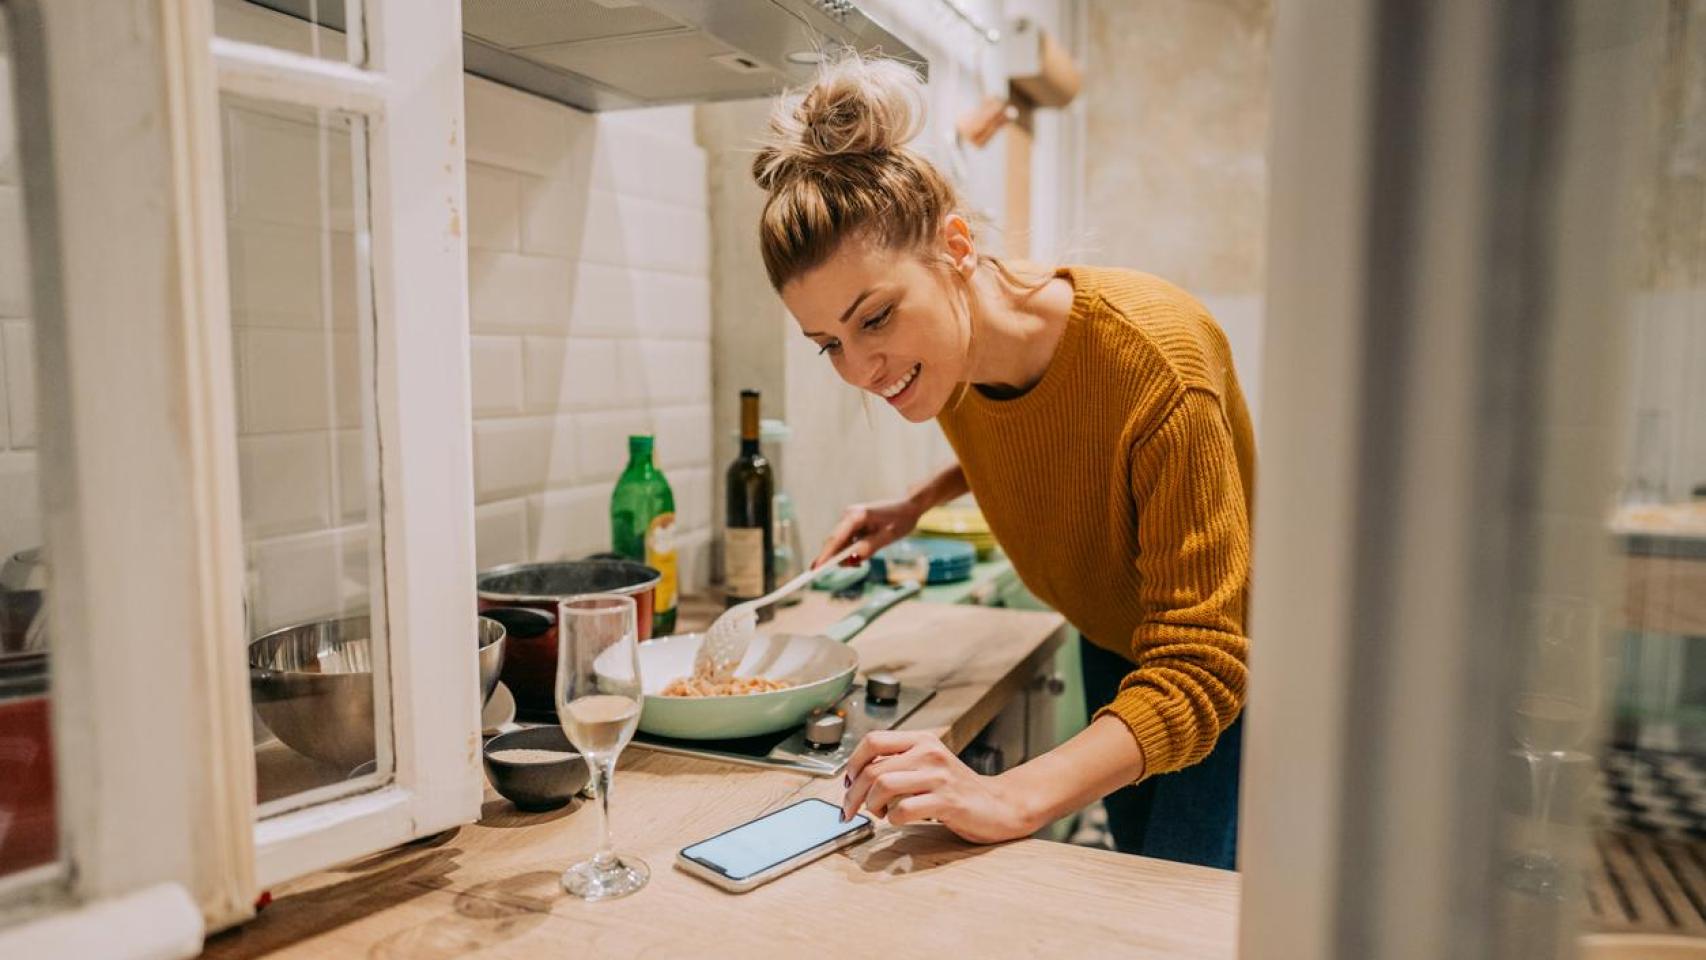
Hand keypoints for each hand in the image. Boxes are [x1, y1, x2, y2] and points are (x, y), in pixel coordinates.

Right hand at [814, 497, 922, 567]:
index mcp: (857, 515)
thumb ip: (869, 548)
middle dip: (837, 558)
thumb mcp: (888, 537)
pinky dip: (850, 550)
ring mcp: (849, 517)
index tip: (816, 570)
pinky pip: (845, 540)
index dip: (825, 555)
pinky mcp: (851, 522)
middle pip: (834, 541)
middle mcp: (849, 514)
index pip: (836, 538)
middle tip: (855, 567)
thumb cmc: (901, 520)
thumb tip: (851, 560)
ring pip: (838, 542)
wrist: (908, 506)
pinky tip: (862, 552)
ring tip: (862, 561)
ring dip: (846, 555)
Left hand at [840, 731, 1036, 843]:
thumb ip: (897, 763)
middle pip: (873, 769)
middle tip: (851, 810)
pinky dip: (893, 819)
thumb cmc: (956, 788)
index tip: (848, 783)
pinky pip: (903, 810)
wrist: (999, 805)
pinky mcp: (947, 802)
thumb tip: (854, 777)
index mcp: (921, 739)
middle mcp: (929, 752)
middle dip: (853, 794)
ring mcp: (939, 777)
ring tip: (880, 813)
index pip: (873, 741)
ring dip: (872, 806)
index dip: (853, 764)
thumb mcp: (927, 764)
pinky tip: (900, 820)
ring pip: (883, 786)